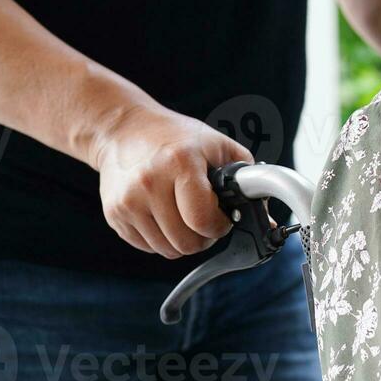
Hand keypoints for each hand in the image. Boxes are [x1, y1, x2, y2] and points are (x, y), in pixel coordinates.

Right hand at [91, 103, 252, 257]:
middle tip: (204, 218)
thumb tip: (267, 220)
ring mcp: (128, 201)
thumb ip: (247, 181)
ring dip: (182, 240)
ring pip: (167, 250)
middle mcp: (149, 183)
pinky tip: (163, 214)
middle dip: (203, 237)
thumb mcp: (218, 146)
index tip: (222, 217)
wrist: (123, 130)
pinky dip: (161, 238)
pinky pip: (148, 247)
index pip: (203, 221)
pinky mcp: (114, 214)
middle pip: (186, 243)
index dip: (219, 226)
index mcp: (180, 163)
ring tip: (184, 215)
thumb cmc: (177, 138)